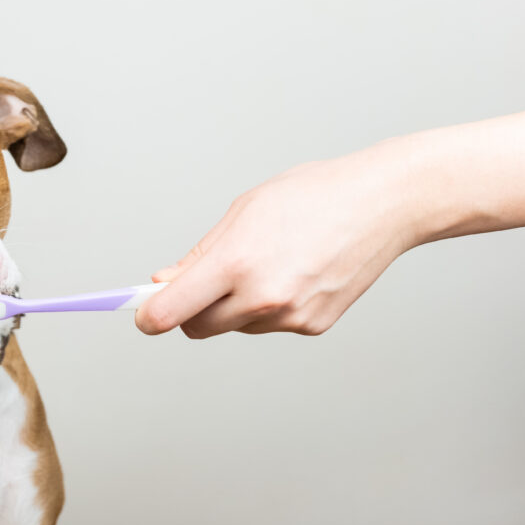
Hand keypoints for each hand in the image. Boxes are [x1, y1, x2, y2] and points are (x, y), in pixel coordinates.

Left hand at [135, 149, 416, 338]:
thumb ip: (199, 256)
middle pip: (197, 328)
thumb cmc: (311, 197)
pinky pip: (268, 325)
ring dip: (233, 307)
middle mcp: (262, 296)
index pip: (171, 311)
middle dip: (189, 311)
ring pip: (234, 326)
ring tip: (266, 263)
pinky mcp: (313, 326)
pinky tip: (293, 273)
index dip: (148, 317)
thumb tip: (163, 283)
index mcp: (237, 262)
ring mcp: (290, 316)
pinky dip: (268, 307)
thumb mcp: (243, 213)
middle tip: (199, 284)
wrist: (381, 204)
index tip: (142, 315)